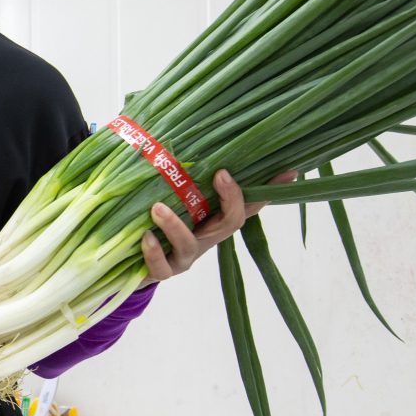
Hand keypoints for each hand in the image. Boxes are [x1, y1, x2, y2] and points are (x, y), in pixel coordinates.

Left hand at [141, 169, 297, 282]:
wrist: (126, 266)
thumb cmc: (154, 224)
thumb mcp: (170, 199)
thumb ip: (182, 179)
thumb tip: (192, 143)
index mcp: (211, 221)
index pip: (246, 204)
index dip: (268, 190)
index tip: (288, 171)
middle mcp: (203, 239)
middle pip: (230, 223)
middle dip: (230, 200)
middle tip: (220, 174)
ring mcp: (184, 258)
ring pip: (189, 245)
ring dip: (174, 226)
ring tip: (156, 208)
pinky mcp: (162, 272)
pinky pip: (162, 268)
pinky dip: (154, 252)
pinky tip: (145, 236)